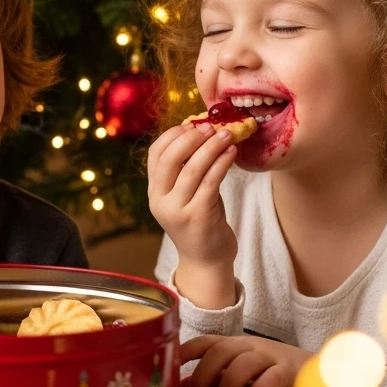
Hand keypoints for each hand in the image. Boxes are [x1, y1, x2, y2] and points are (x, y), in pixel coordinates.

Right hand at [147, 122, 237, 305]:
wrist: (206, 261)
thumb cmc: (200, 220)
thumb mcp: (186, 194)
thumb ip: (187, 168)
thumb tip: (202, 132)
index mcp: (154, 192)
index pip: (155, 154)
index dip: (173, 135)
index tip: (193, 124)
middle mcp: (160, 201)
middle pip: (170, 159)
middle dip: (191, 138)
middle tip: (211, 127)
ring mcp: (178, 211)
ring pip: (192, 169)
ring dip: (211, 147)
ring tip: (227, 134)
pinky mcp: (198, 218)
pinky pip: (210, 183)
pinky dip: (222, 163)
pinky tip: (232, 153)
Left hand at [179, 334, 312, 386]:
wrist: (311, 367)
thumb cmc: (267, 369)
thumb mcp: (237, 370)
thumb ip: (211, 378)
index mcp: (233, 344)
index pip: (204, 342)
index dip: (185, 352)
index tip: (168, 366)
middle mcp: (248, 345)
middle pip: (218, 352)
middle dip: (202, 376)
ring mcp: (269, 355)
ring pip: (241, 363)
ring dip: (226, 385)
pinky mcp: (287, 370)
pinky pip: (269, 379)